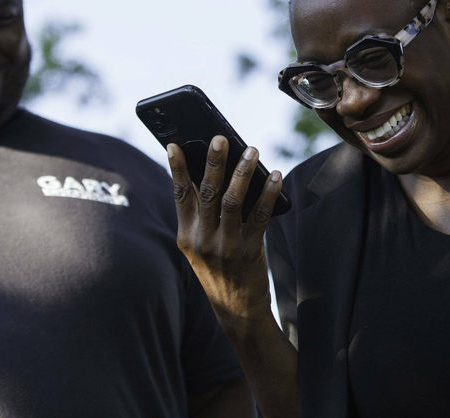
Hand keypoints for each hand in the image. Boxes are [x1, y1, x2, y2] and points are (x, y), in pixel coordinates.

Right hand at [169, 136, 282, 325]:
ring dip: (243, 173)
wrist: (237, 310)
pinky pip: (260, 217)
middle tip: (221, 138)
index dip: (177, 169)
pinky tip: (274, 176)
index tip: (174, 145)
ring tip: (252, 150)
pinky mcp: (248, 252)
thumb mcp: (200, 246)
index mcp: (186, 235)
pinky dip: (267, 194)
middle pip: (207, 193)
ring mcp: (225, 247)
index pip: (180, 195)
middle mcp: (202, 240)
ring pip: (233, 202)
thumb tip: (212, 174)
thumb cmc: (219, 269)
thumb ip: (202, 215)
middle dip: (214, 163)